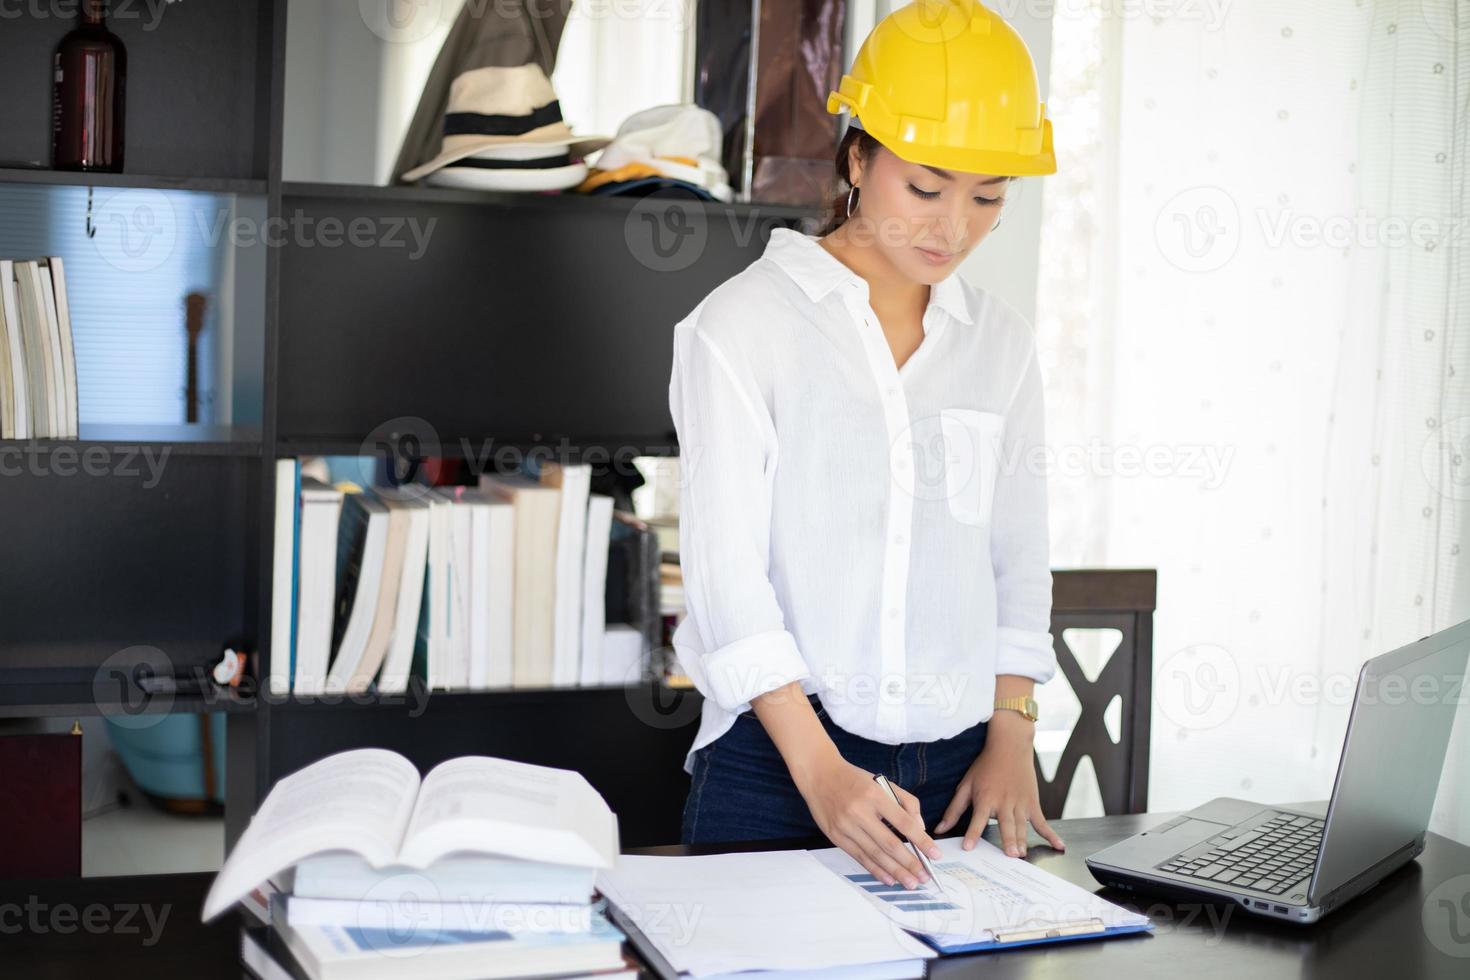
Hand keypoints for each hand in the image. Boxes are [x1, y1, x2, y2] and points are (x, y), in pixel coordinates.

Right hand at [795, 753, 941, 888]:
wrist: (819, 775)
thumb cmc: (854, 779)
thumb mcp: (883, 782)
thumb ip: (906, 802)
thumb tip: (920, 828)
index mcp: (875, 795)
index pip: (903, 823)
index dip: (921, 841)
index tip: (935, 855)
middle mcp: (860, 812)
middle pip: (890, 844)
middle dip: (910, 863)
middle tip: (925, 877)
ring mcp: (846, 826)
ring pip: (875, 854)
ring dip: (895, 871)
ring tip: (911, 883)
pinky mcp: (836, 836)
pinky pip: (859, 857)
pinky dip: (875, 870)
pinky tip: (889, 878)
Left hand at [934, 712, 1064, 856]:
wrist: (1009, 746)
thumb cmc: (985, 766)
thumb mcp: (966, 785)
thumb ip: (954, 809)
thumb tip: (939, 828)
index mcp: (985, 799)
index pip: (977, 820)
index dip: (972, 834)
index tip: (968, 848)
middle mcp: (1004, 803)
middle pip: (1006, 825)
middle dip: (1008, 840)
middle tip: (1010, 856)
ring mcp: (1020, 804)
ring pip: (1022, 826)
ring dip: (1022, 840)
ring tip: (1021, 854)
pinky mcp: (1032, 804)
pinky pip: (1042, 822)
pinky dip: (1051, 835)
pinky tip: (1058, 846)